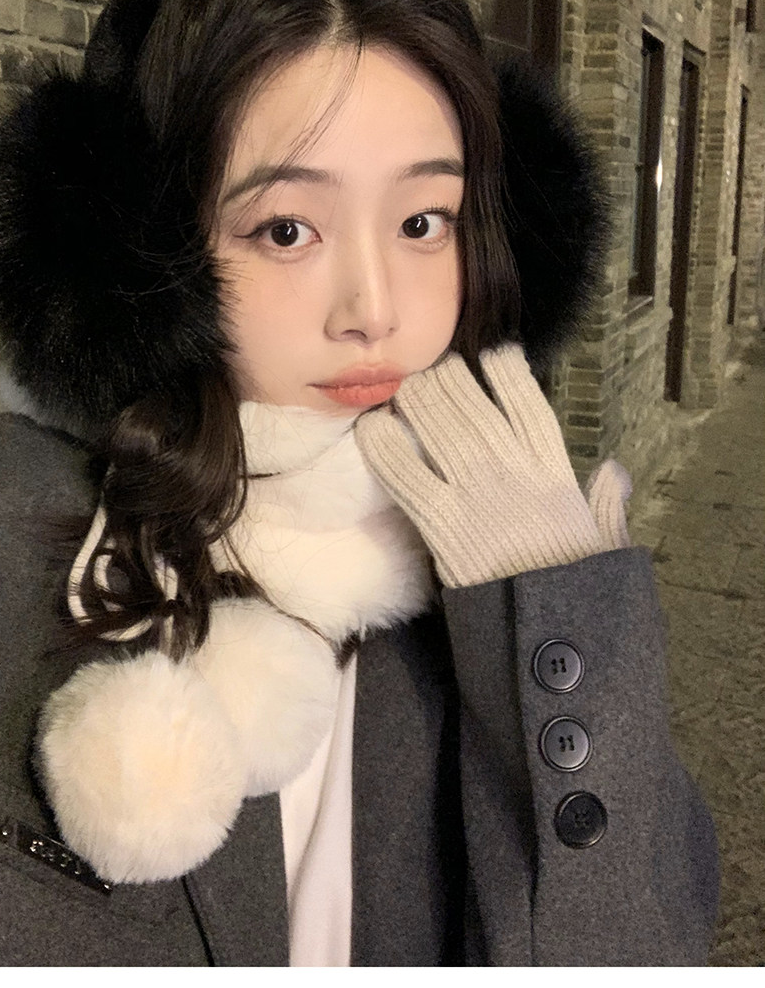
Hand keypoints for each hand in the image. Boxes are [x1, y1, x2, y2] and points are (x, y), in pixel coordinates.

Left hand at [354, 343, 608, 588]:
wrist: (550, 633)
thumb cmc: (578, 589)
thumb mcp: (606, 544)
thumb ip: (609, 504)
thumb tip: (615, 471)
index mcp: (553, 473)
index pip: (528, 404)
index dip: (507, 371)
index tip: (491, 354)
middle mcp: (513, 472)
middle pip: (472, 406)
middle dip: (448, 379)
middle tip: (432, 370)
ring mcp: (476, 495)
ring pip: (439, 428)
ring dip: (417, 399)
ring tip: (405, 386)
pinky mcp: (443, 525)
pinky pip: (406, 475)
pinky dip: (385, 447)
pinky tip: (372, 426)